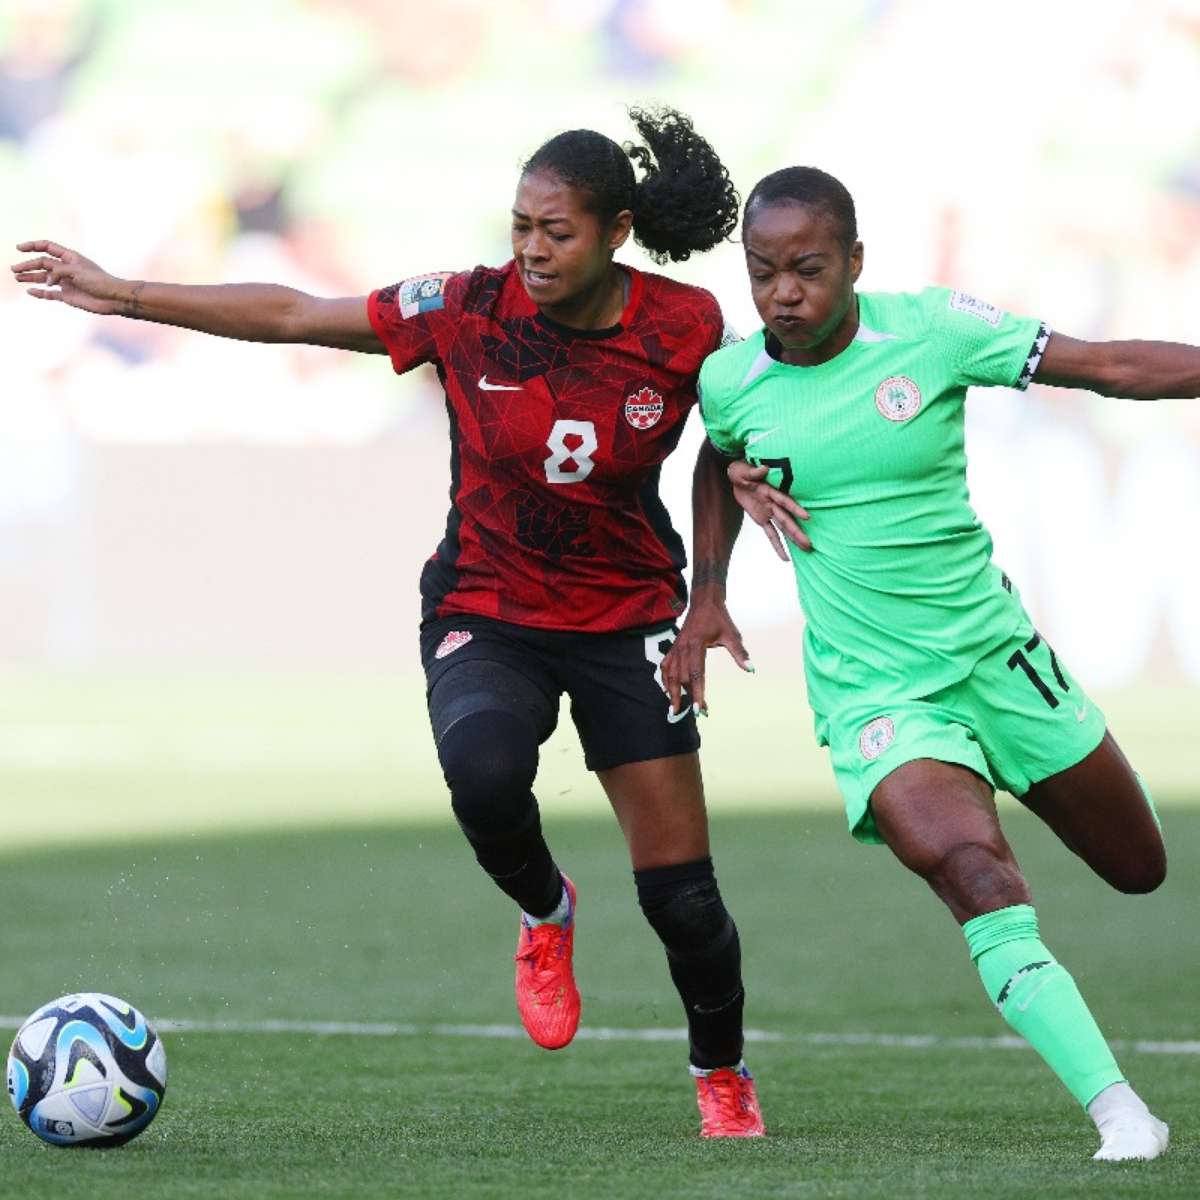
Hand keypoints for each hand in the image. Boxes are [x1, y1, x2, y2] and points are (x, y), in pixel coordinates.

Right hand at [11, 240, 130, 314]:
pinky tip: (30, 291)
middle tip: (14, 270)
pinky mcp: (68, 296)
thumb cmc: (99, 281)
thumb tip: (46, 281)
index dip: (32, 246)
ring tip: (17, 278)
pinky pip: (50, 294)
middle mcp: (66, 269)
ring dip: (30, 278)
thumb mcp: (77, 271)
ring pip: (44, 279)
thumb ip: (59, 272)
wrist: (113, 299)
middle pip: (42, 264)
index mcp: (69, 257)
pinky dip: (40, 293)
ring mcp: (66, 283)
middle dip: (28, 265)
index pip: (47, 247)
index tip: (19, 248)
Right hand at [661, 594, 751, 717]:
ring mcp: (676, 647)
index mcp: (696, 644)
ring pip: (670, 674)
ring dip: (673, 692)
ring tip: (677, 709)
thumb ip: (740, 653)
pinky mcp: (673, 647)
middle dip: (687, 698)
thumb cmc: (719, 618)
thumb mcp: (732, 635)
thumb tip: (751, 669)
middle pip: (681, 678)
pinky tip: (669, 691)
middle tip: (697, 713)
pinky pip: (666, 667)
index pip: (695, 674)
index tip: (700, 710)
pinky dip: (666, 680)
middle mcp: (683, 647)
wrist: (704, 602)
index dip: (697, 693)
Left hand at [728, 460, 811, 559]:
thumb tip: (764, 469)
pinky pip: (770, 534)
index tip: (806, 517)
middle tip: (809, 543)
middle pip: (787, 520)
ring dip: (793, 539)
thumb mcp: (745, 471)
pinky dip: (777, 545)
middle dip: (797, 532)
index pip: (784, 501)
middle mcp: (773, 504)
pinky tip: (785, 557)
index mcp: (771, 492)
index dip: (795, 509)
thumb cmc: (742, 471)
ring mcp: (769, 513)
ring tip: (806, 549)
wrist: (737, 477)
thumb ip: (754, 472)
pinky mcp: (762, 519)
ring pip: (783, 528)